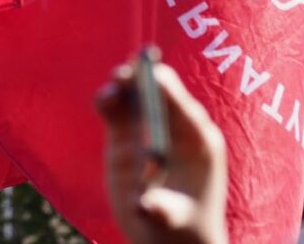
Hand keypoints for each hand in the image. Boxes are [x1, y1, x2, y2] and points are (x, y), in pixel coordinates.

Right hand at [97, 62, 227, 243]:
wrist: (171, 237)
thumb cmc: (181, 229)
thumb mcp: (173, 220)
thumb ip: (161, 210)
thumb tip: (146, 206)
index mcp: (198, 140)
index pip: (182, 103)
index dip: (166, 87)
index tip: (152, 76)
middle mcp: (174, 127)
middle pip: (158, 89)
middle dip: (142, 78)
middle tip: (125, 77)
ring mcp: (149, 129)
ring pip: (134, 95)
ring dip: (123, 85)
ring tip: (110, 93)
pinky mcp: (126, 135)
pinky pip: (117, 109)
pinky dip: (110, 101)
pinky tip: (105, 100)